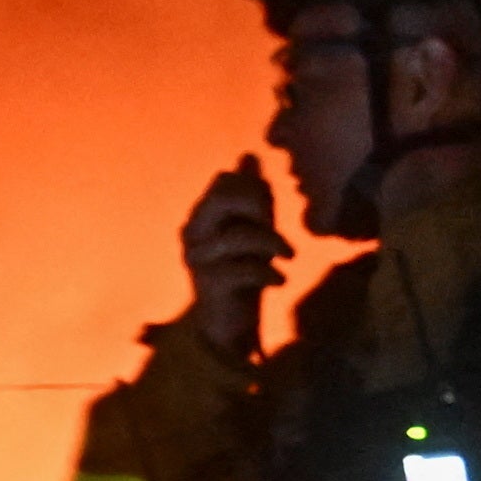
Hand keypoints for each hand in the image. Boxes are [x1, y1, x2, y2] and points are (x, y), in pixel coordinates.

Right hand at [178, 156, 293, 359]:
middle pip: (223, 197)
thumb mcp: (249, 229)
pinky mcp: (210, 284)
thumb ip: (249, 195)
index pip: (224, 180)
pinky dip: (269, 273)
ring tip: (288, 256)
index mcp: (201, 216)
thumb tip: (249, 156)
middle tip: (275, 225)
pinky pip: (244, 269)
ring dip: (271, 244)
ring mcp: (198, 259)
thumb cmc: (240, 273)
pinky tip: (279, 280)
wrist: (227, 325)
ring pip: (239, 235)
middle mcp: (193, 233)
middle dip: (257, 206)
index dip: (254, 188)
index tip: (270, 212)